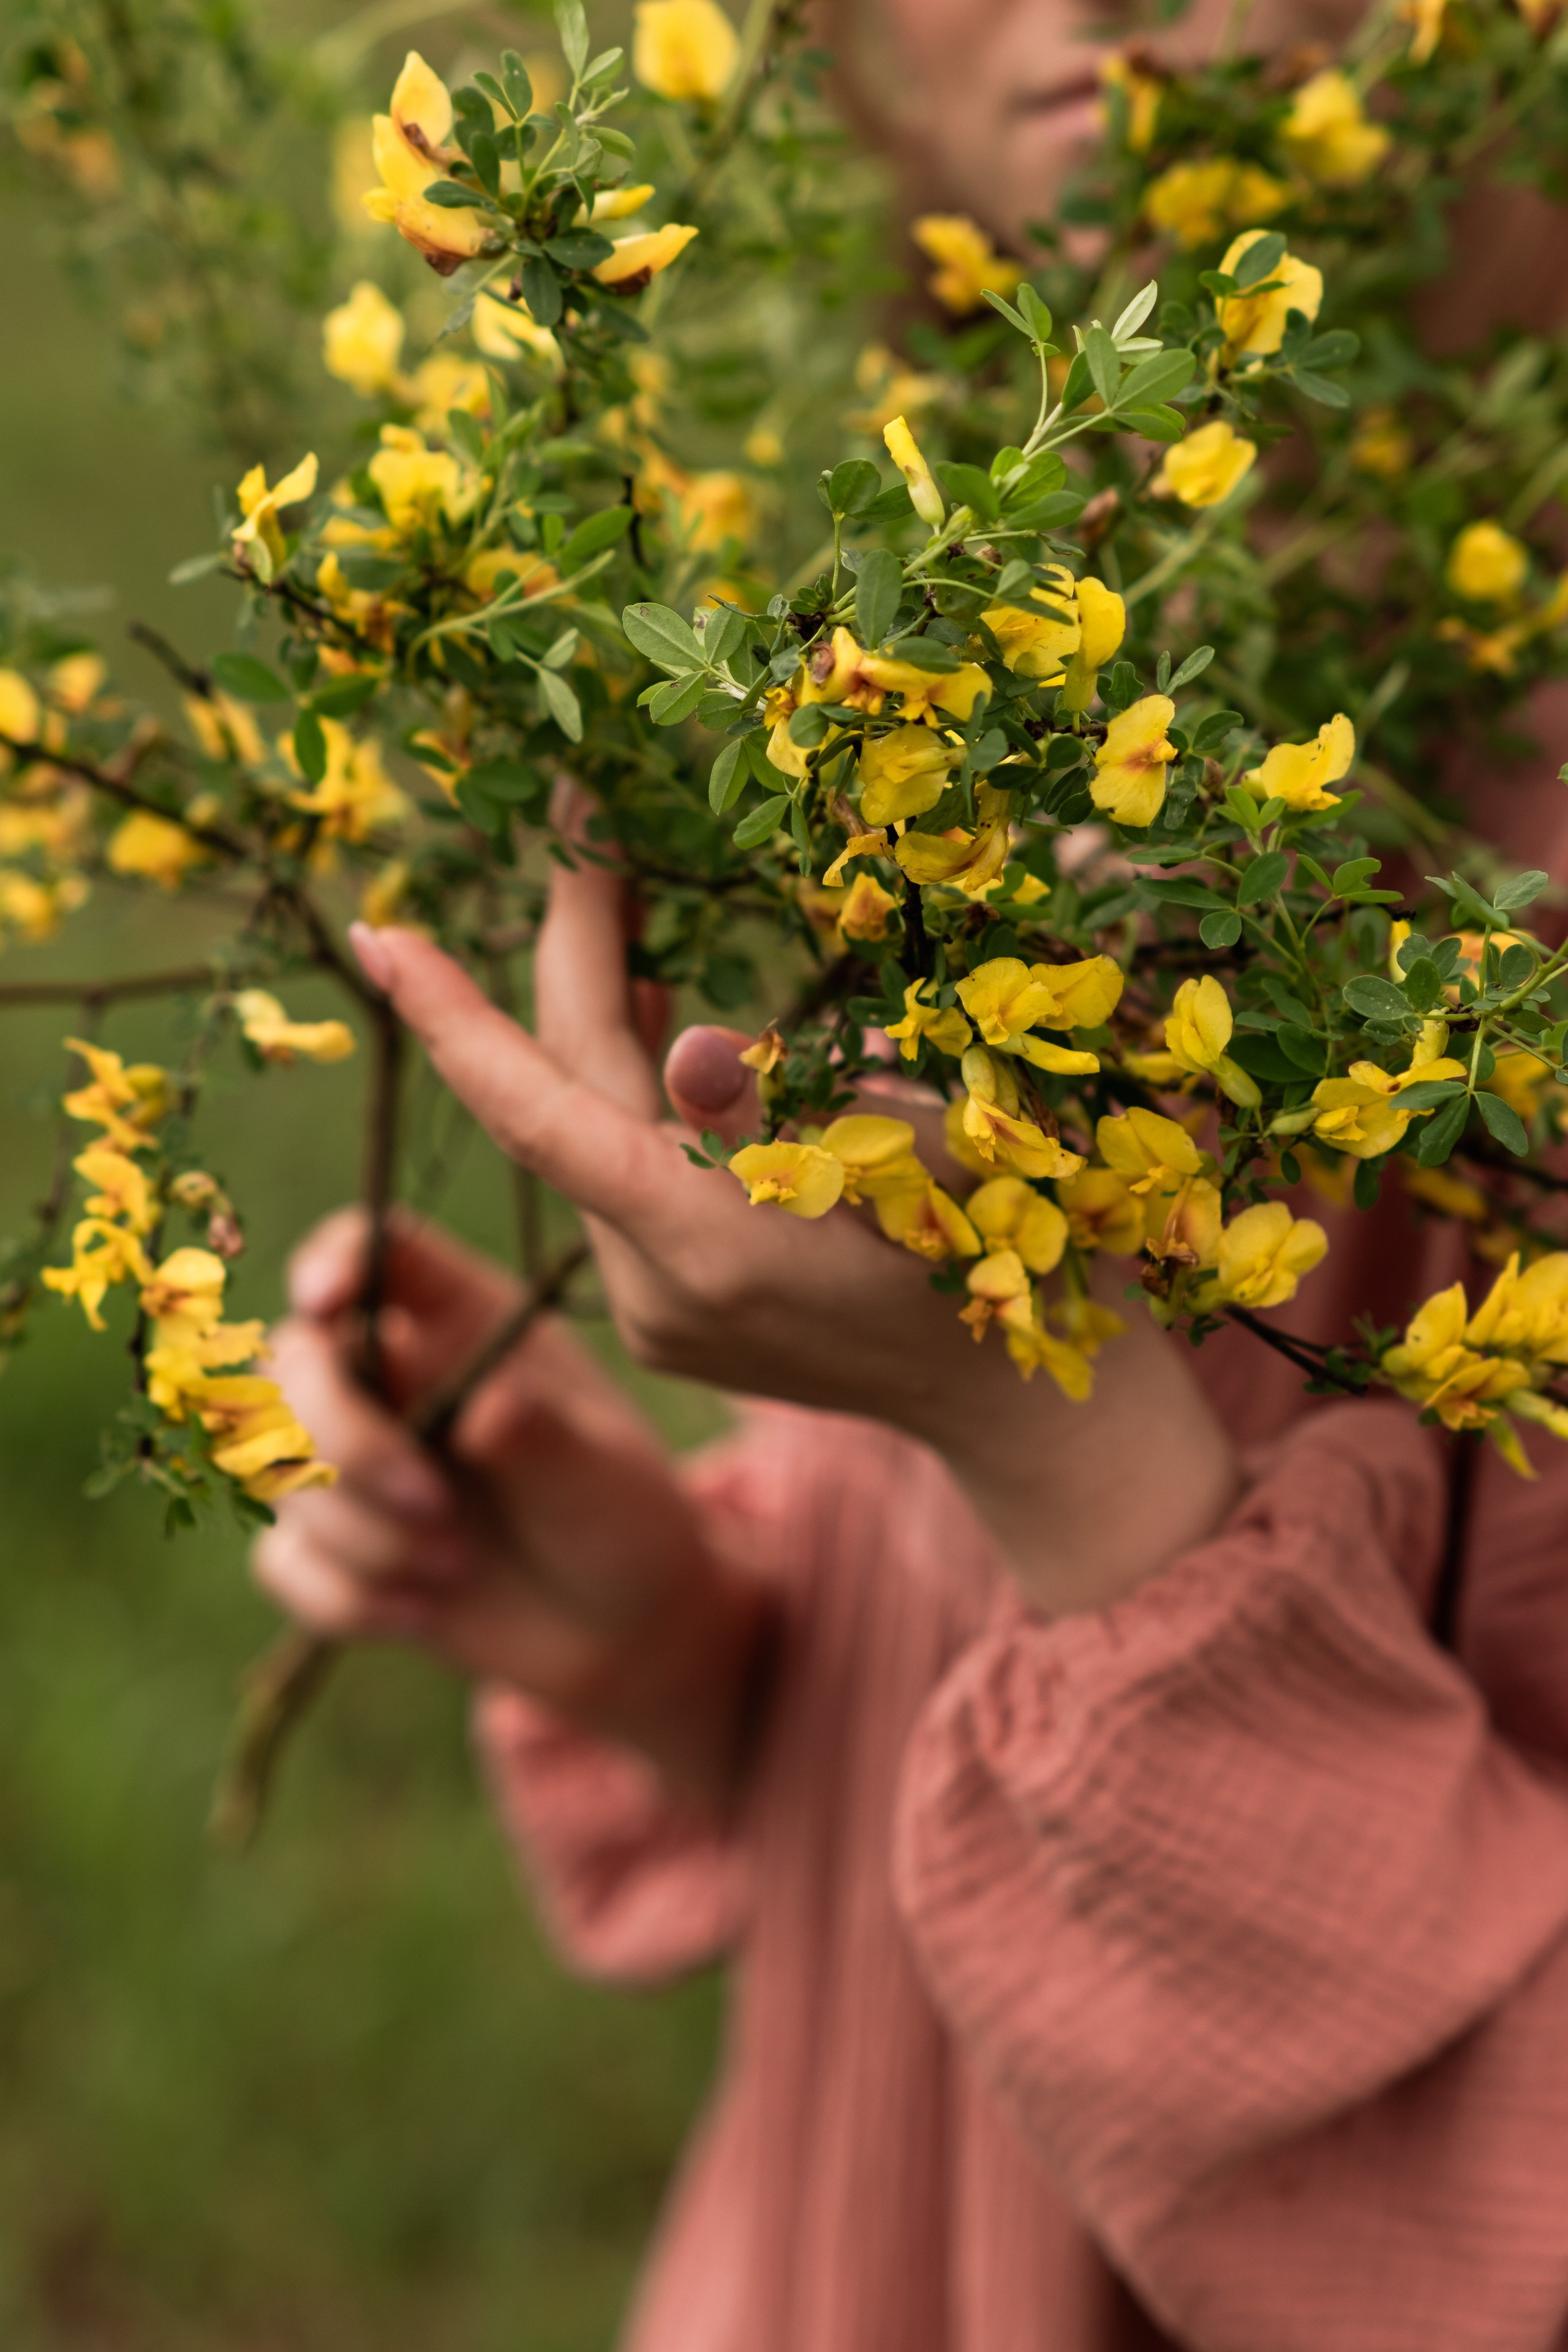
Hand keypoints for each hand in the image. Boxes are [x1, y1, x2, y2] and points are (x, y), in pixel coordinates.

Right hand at [252, 1211, 765, 1804]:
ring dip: (362, 1535)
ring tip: (455, 1565)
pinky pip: (285, 1561)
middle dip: (347, 1443)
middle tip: (438, 1507)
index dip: (335, 1258)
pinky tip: (422, 1611)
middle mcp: (394, 1375)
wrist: (618, 1626)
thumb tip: (486, 1410)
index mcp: (462, 1321)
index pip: (375, 1251)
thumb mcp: (602, 1474)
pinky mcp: (332, 1541)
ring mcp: (354, 1458)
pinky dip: (347, 1596)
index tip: (324, 1297)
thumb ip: (543, 1435)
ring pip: (279, 1470)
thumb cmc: (619, 1518)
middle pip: (295, 1362)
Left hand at [346, 848, 1240, 1615]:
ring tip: (618, 902)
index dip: (454, 1020)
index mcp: (716, 1247)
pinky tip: (657, 1021)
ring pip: (588, 1140)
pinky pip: (617, 1185)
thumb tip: (677, 1041)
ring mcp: (657, 1317)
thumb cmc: (1010, 1253)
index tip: (381, 934)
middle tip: (588, 835)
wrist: (1021, 1413)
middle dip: (571, 963)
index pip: (545, 1116)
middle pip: (570, 1103)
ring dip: (596, 1023)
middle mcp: (658, 1292)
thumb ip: (794, 1099)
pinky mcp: (671, 1323)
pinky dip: (625, 1098)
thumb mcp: (928, 1149)